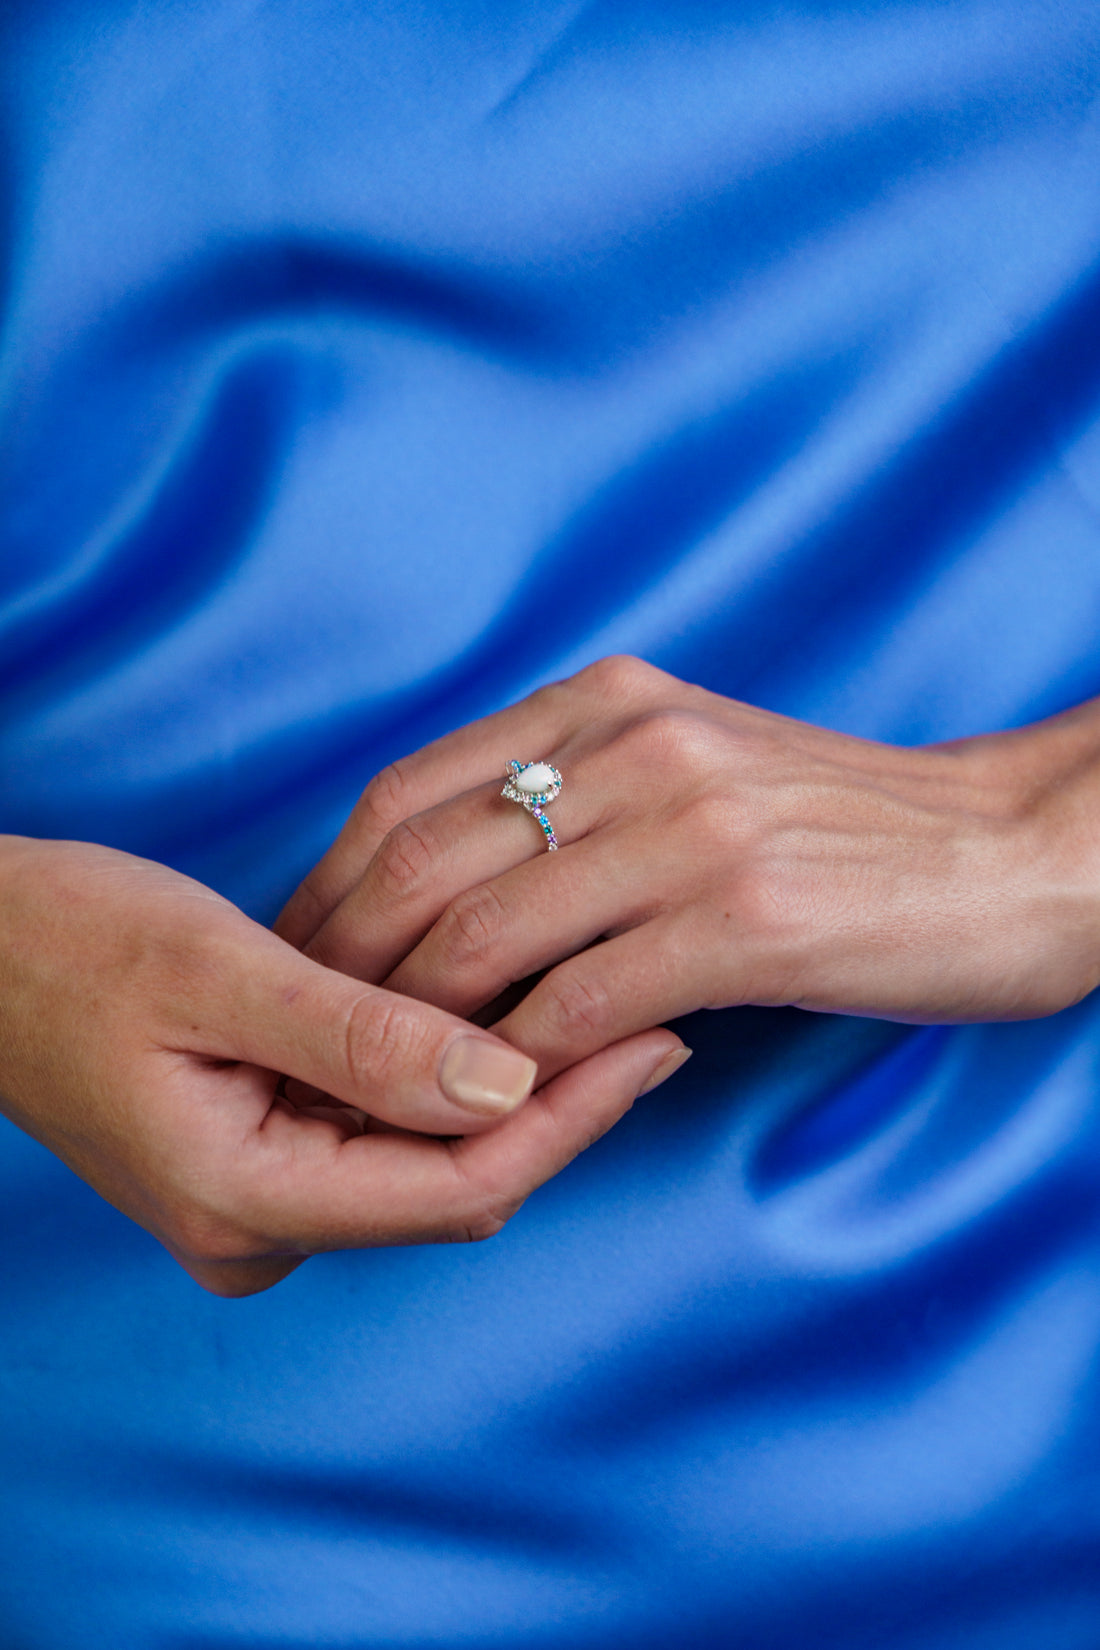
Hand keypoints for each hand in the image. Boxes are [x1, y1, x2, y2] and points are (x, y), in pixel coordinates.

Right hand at [0, 836, 684, 1294]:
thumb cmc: (68, 946)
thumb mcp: (215, 971)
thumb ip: (361, 1038)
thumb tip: (509, 1084)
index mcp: (247, 1200)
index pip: (459, 1187)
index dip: (569, 1118)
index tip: (655, 1037)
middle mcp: (262, 1228)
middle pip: (456, 1184)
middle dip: (555, 1105)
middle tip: (646, 1008)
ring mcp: (263, 1200)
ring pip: (428, 1161)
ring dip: (509, 1088)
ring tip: (594, 1002)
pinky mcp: (267, 1157)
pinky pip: (386, 1133)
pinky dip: (447, 1078)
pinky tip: (497, 1013)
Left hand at [277, 656, 1099, 1082]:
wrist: (1008, 853)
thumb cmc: (838, 826)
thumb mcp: (691, 760)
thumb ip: (573, 789)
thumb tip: (447, 879)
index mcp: (605, 703)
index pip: (406, 793)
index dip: (329, 888)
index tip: (301, 962)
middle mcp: (634, 747)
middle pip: (420, 866)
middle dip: (341, 969)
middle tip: (312, 1043)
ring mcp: (688, 829)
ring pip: (485, 943)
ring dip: (417, 1033)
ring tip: (393, 1088)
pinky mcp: (744, 921)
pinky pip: (580, 1010)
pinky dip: (520, 1066)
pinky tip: (506, 1099)